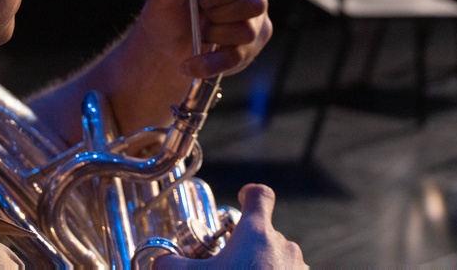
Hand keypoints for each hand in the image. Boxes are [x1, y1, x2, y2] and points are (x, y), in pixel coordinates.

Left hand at [138, 0, 271, 78]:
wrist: (167, 43)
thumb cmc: (168, 9)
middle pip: (255, 2)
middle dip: (220, 14)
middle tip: (199, 14)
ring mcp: (255, 18)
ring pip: (249, 31)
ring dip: (215, 35)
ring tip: (198, 31)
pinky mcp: (251, 45)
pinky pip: (239, 56)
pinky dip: (211, 63)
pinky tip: (191, 64)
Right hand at [154, 184, 306, 267]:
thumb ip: (172, 265)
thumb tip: (159, 262)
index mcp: (257, 232)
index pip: (260, 195)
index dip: (250, 194)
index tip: (241, 199)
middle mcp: (282, 245)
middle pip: (265, 232)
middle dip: (246, 245)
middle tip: (227, 262)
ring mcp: (297, 267)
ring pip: (277, 257)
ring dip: (261, 265)